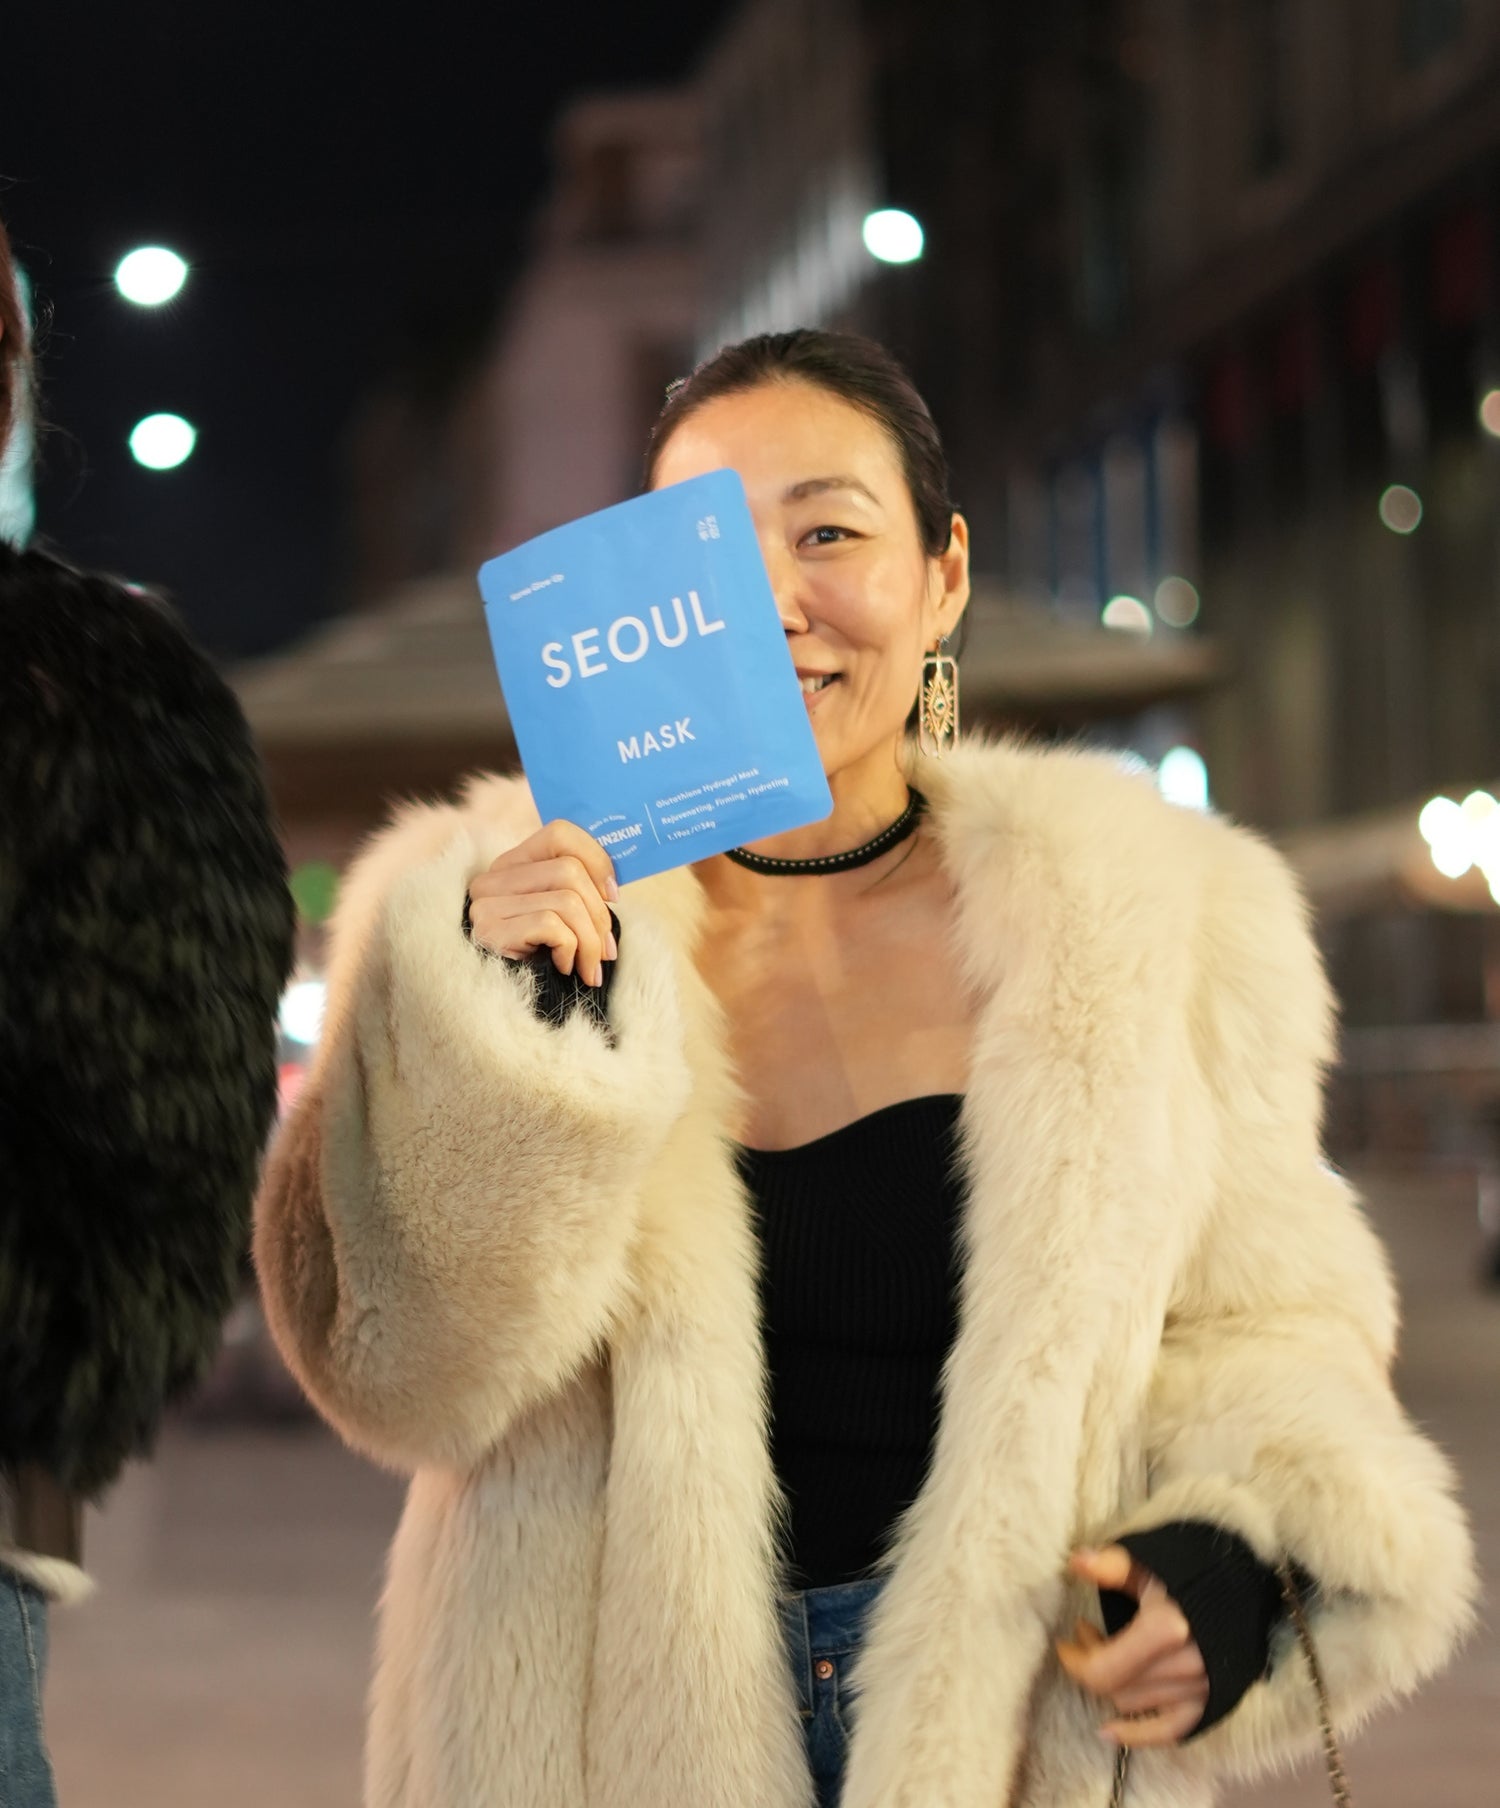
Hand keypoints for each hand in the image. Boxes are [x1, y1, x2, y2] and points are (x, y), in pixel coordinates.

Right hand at [467, 821, 618, 986]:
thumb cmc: (541, 963)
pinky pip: (552, 924)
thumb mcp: (560, 920)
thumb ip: (578, 892)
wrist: (505, 1014)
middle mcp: (492, 879)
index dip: (596, 859)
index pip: (559, 833)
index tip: (613, 895)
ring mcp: (486, 905)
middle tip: (606, 951)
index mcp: (511, 867)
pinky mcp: (489, 931)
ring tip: (589, 968)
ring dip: (590, 940)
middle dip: (600, 916)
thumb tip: (613, 886)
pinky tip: (563, 968)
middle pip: (569, 870)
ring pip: (567, 899)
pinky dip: (570, 950)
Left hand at [1056, 1545, 1208, 1747]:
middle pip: (1116, 1687)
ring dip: (1112, 1685)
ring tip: (1107, 1655)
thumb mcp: (1153, 1563)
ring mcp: (1199, 1690)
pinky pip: (1169, 1732)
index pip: (1102, 1668)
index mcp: (1167, 1630)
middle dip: (1091, 1663)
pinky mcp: (1211, 1703)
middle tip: (1086, 1636)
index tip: (1067, 1640)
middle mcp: (1183, 1666)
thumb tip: (1075, 1562)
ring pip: (1134, 1705)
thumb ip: (1113, 1565)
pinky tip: (1109, 1731)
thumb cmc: (1196, 1570)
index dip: (1075, 1659)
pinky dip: (1138, 1734)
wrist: (1250, 1588)